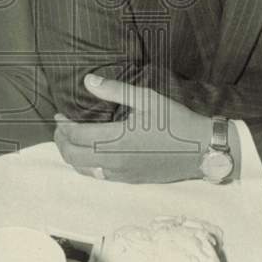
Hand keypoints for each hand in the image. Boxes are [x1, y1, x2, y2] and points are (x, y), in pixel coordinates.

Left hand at [53, 74, 213, 183]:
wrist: (201, 149)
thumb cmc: (175, 121)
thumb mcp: (146, 98)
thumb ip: (114, 90)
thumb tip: (87, 80)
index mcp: (117, 140)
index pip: (77, 136)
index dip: (63, 126)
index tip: (59, 115)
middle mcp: (115, 161)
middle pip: (74, 156)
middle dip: (62, 142)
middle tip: (61, 127)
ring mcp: (123, 174)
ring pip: (85, 170)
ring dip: (72, 155)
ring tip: (71, 139)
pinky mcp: (131, 180)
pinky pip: (100, 176)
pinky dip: (87, 165)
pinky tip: (92, 153)